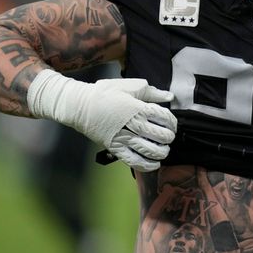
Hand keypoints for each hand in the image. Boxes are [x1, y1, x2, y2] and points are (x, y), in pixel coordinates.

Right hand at [28, 71, 176, 171]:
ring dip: (162, 152)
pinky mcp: (115, 148)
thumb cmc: (105, 93)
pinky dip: (147, 165)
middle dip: (169, 138)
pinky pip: (134, 161)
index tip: (172, 124)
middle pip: (160, 135)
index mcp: (138, 107)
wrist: (80, 105)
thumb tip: (170, 96)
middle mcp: (132, 124)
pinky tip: (155, 164)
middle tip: (169, 137)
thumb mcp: (129, 86)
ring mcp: (123, 138)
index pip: (164, 117)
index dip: (172, 122)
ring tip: (164, 150)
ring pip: (150, 150)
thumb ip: (151, 92)